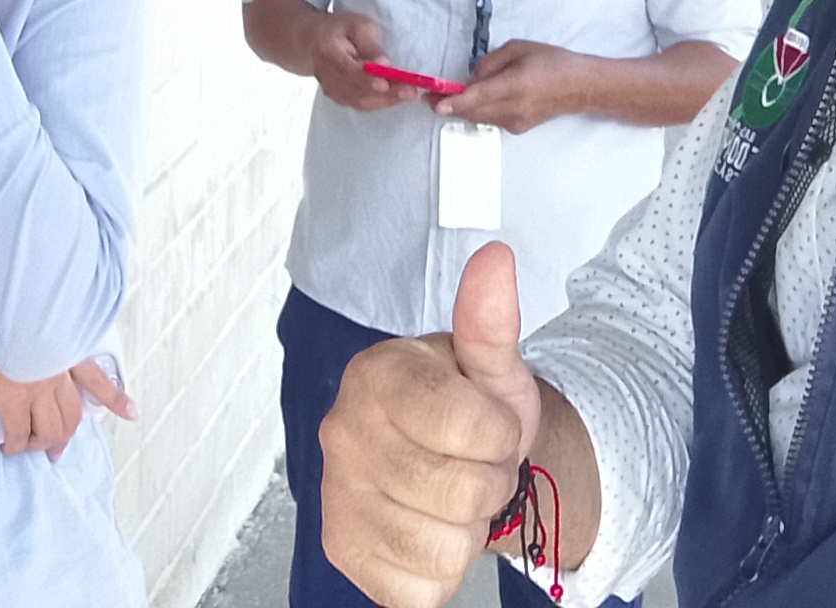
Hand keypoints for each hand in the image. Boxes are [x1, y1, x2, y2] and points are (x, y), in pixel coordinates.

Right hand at [0, 302, 135, 458]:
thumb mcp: (19, 316)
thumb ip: (33, 336)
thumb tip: (28, 353)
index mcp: (59, 344)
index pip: (96, 375)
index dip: (114, 397)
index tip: (131, 412)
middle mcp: (54, 367)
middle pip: (73, 413)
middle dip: (66, 434)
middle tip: (58, 446)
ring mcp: (36, 386)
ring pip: (52, 429)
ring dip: (43, 443)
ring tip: (33, 448)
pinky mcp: (12, 400)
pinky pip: (20, 434)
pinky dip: (16, 445)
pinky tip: (9, 447)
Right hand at [308, 10, 414, 111]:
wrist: (315, 42)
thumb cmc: (340, 30)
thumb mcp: (358, 25)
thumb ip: (371, 44)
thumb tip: (384, 65)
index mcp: (327, 53)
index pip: (348, 71)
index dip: (368, 80)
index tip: (387, 83)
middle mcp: (326, 76)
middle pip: (358, 90)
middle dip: (387, 92)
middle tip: (411, 90)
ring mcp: (332, 90)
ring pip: (362, 101)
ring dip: (387, 99)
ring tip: (409, 93)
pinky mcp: (340, 98)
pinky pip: (362, 104)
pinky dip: (381, 102)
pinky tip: (397, 96)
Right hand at [320, 243, 539, 607]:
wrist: (450, 460)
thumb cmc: (469, 410)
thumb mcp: (492, 367)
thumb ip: (492, 321)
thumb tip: (495, 260)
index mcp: (375, 376)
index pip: (467, 426)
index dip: (499, 435)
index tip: (491, 424)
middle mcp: (340, 432)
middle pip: (460, 492)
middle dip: (488, 483)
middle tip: (473, 464)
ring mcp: (336, 496)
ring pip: (444, 547)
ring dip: (466, 529)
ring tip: (452, 496)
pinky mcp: (343, 552)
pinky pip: (422, 588)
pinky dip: (442, 570)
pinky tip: (429, 528)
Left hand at [430, 40, 589, 131]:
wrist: (580, 87)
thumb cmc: (551, 62)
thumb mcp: (517, 49)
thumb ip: (489, 63)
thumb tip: (471, 78)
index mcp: (515, 85)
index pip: (478, 97)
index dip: (454, 101)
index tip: (436, 103)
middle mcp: (513, 108)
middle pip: (472, 111)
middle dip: (449, 104)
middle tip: (431, 95)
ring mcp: (515, 122)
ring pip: (478, 117)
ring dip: (464, 107)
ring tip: (454, 93)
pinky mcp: (517, 128)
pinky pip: (489, 119)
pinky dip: (479, 110)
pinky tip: (483, 98)